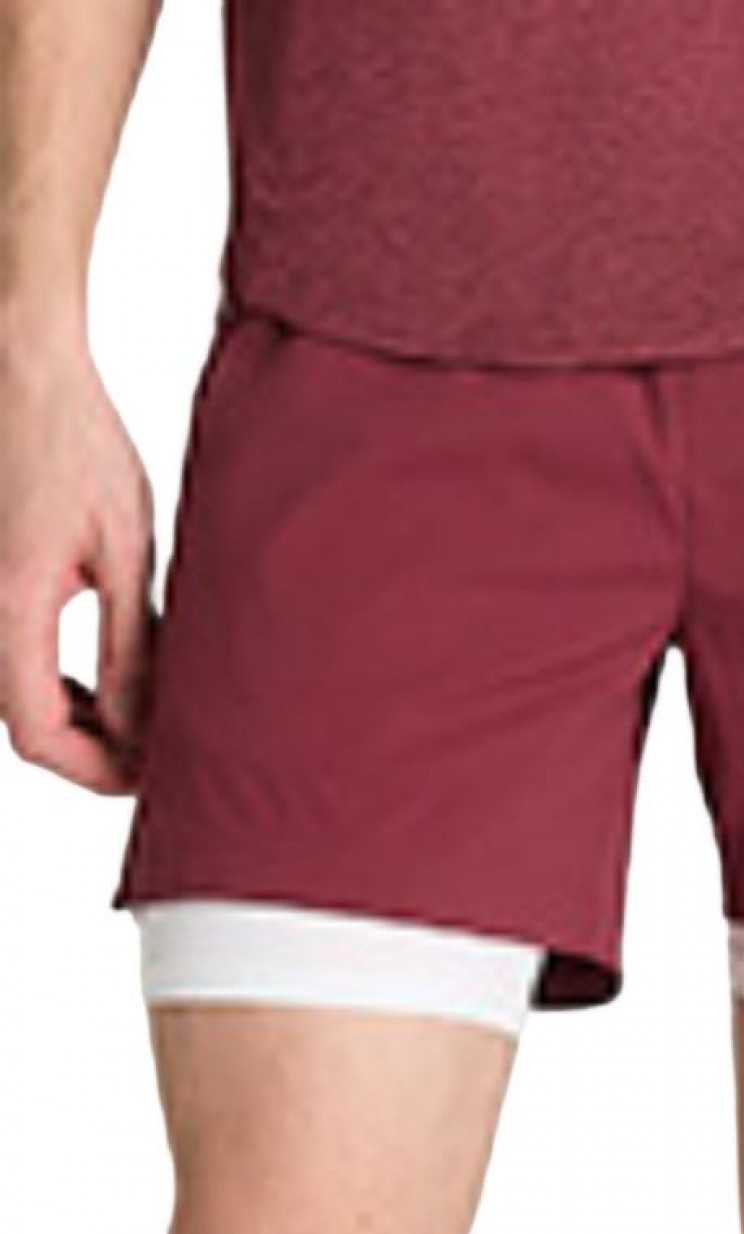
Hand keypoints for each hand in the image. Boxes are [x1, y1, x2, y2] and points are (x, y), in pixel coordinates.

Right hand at [0, 326, 156, 792]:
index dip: (97, 769)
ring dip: (78, 721)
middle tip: (158, 755)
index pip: (40, 733)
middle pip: (25, 726)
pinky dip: (58, 685)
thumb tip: (142, 723)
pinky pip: (15, 660)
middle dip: (93, 753)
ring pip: (19, 697)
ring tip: (143, 722)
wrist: (23, 377)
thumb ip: (133, 642)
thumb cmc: (79, 448)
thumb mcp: (126, 550)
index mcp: (10, 609)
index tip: (151, 777)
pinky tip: (104, 683)